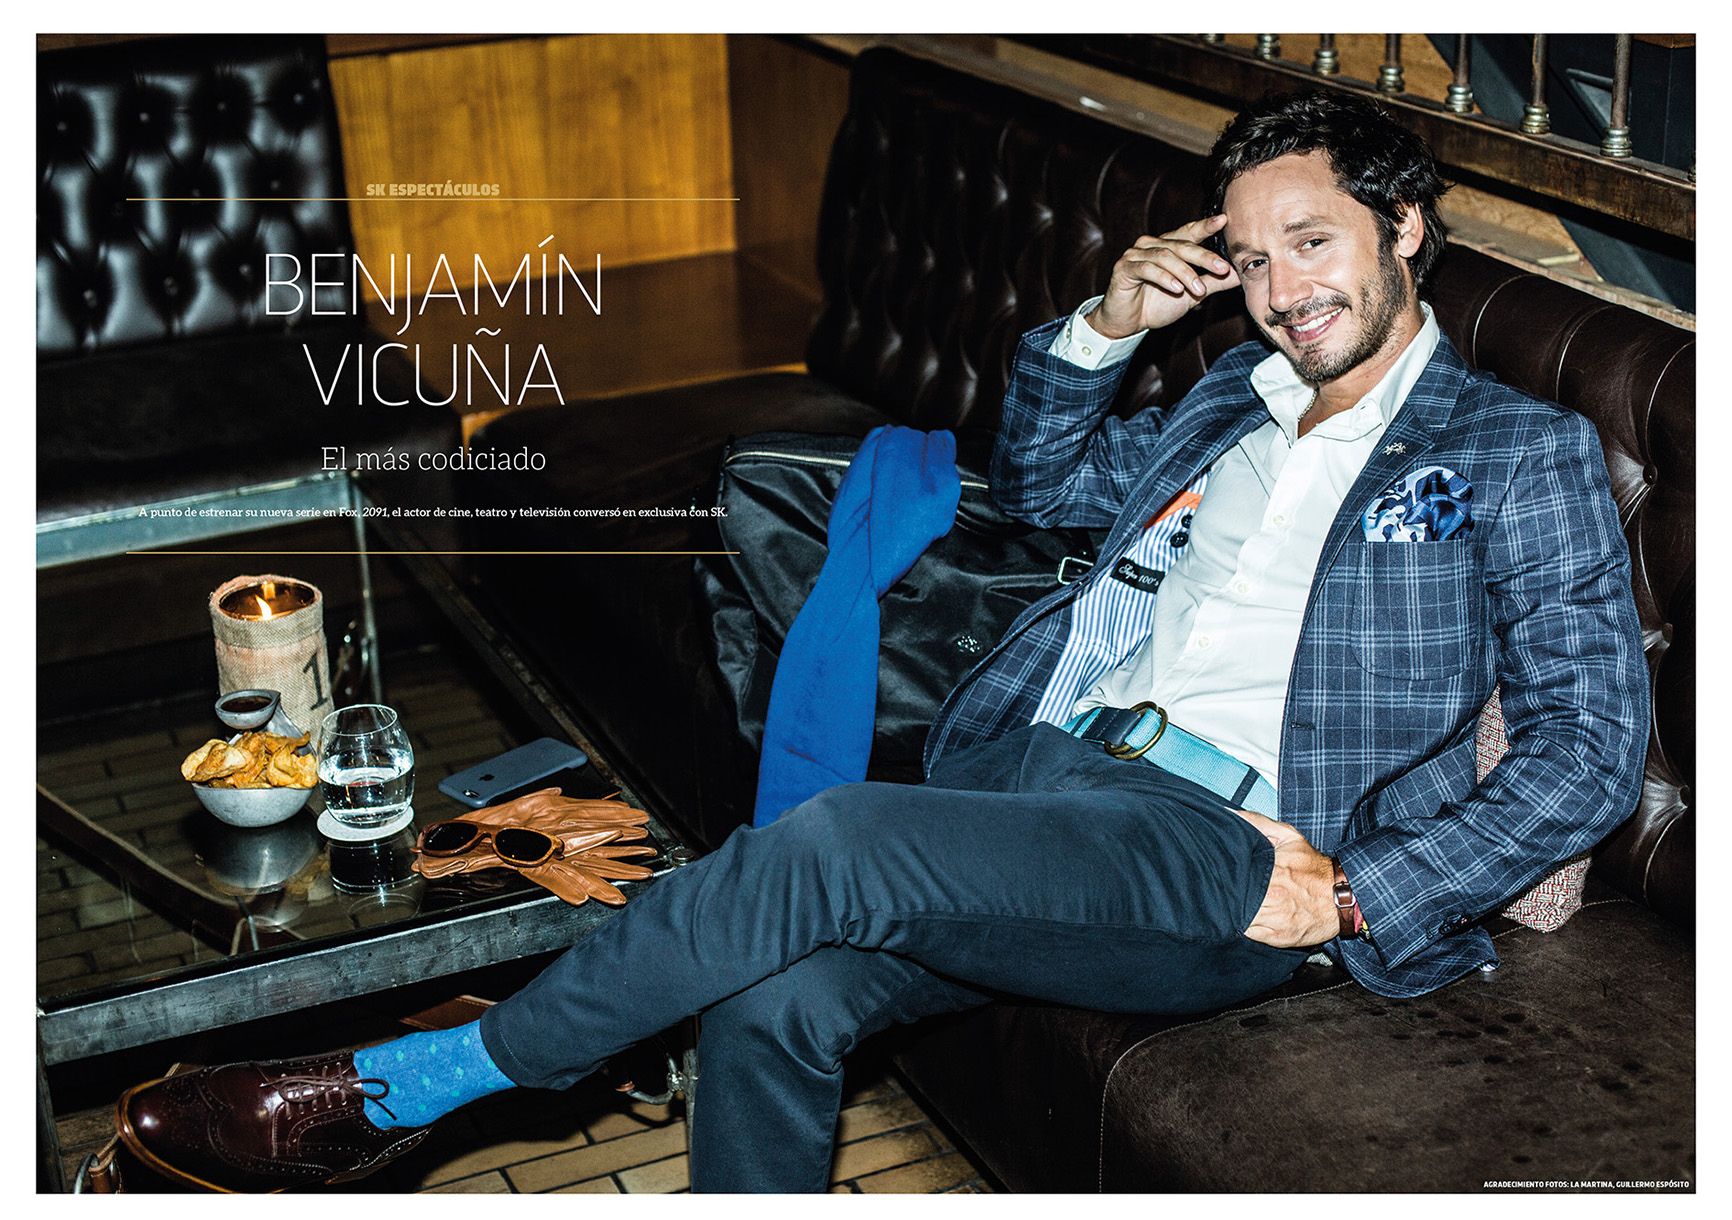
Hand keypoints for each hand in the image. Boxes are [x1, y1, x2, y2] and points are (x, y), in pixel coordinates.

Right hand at [1086, 215, 1240, 338]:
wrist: (1126, 324)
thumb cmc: (1156, 305)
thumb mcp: (1191, 295)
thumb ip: (1213, 283)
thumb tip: (1239, 274)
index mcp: (1167, 246)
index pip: (1189, 232)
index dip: (1205, 226)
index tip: (1224, 220)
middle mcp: (1151, 245)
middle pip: (1181, 245)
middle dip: (1204, 257)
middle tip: (1223, 268)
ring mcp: (1136, 255)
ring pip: (1165, 256)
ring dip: (1185, 273)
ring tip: (1198, 289)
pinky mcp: (1124, 268)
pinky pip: (1146, 269)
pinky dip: (1163, 278)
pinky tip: (1176, 288)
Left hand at [1233, 809, 1338, 947]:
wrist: (1344, 896)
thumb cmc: (1314, 867)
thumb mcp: (1289, 837)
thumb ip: (1257, 823)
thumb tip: (1228, 815)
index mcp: (1271, 872)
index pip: (1231, 876)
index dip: (1220, 875)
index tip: (1216, 871)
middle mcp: (1271, 897)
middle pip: (1232, 899)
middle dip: (1225, 893)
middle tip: (1220, 888)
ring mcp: (1274, 920)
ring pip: (1239, 918)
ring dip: (1233, 911)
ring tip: (1233, 902)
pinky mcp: (1278, 937)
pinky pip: (1249, 934)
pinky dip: (1244, 927)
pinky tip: (1245, 917)